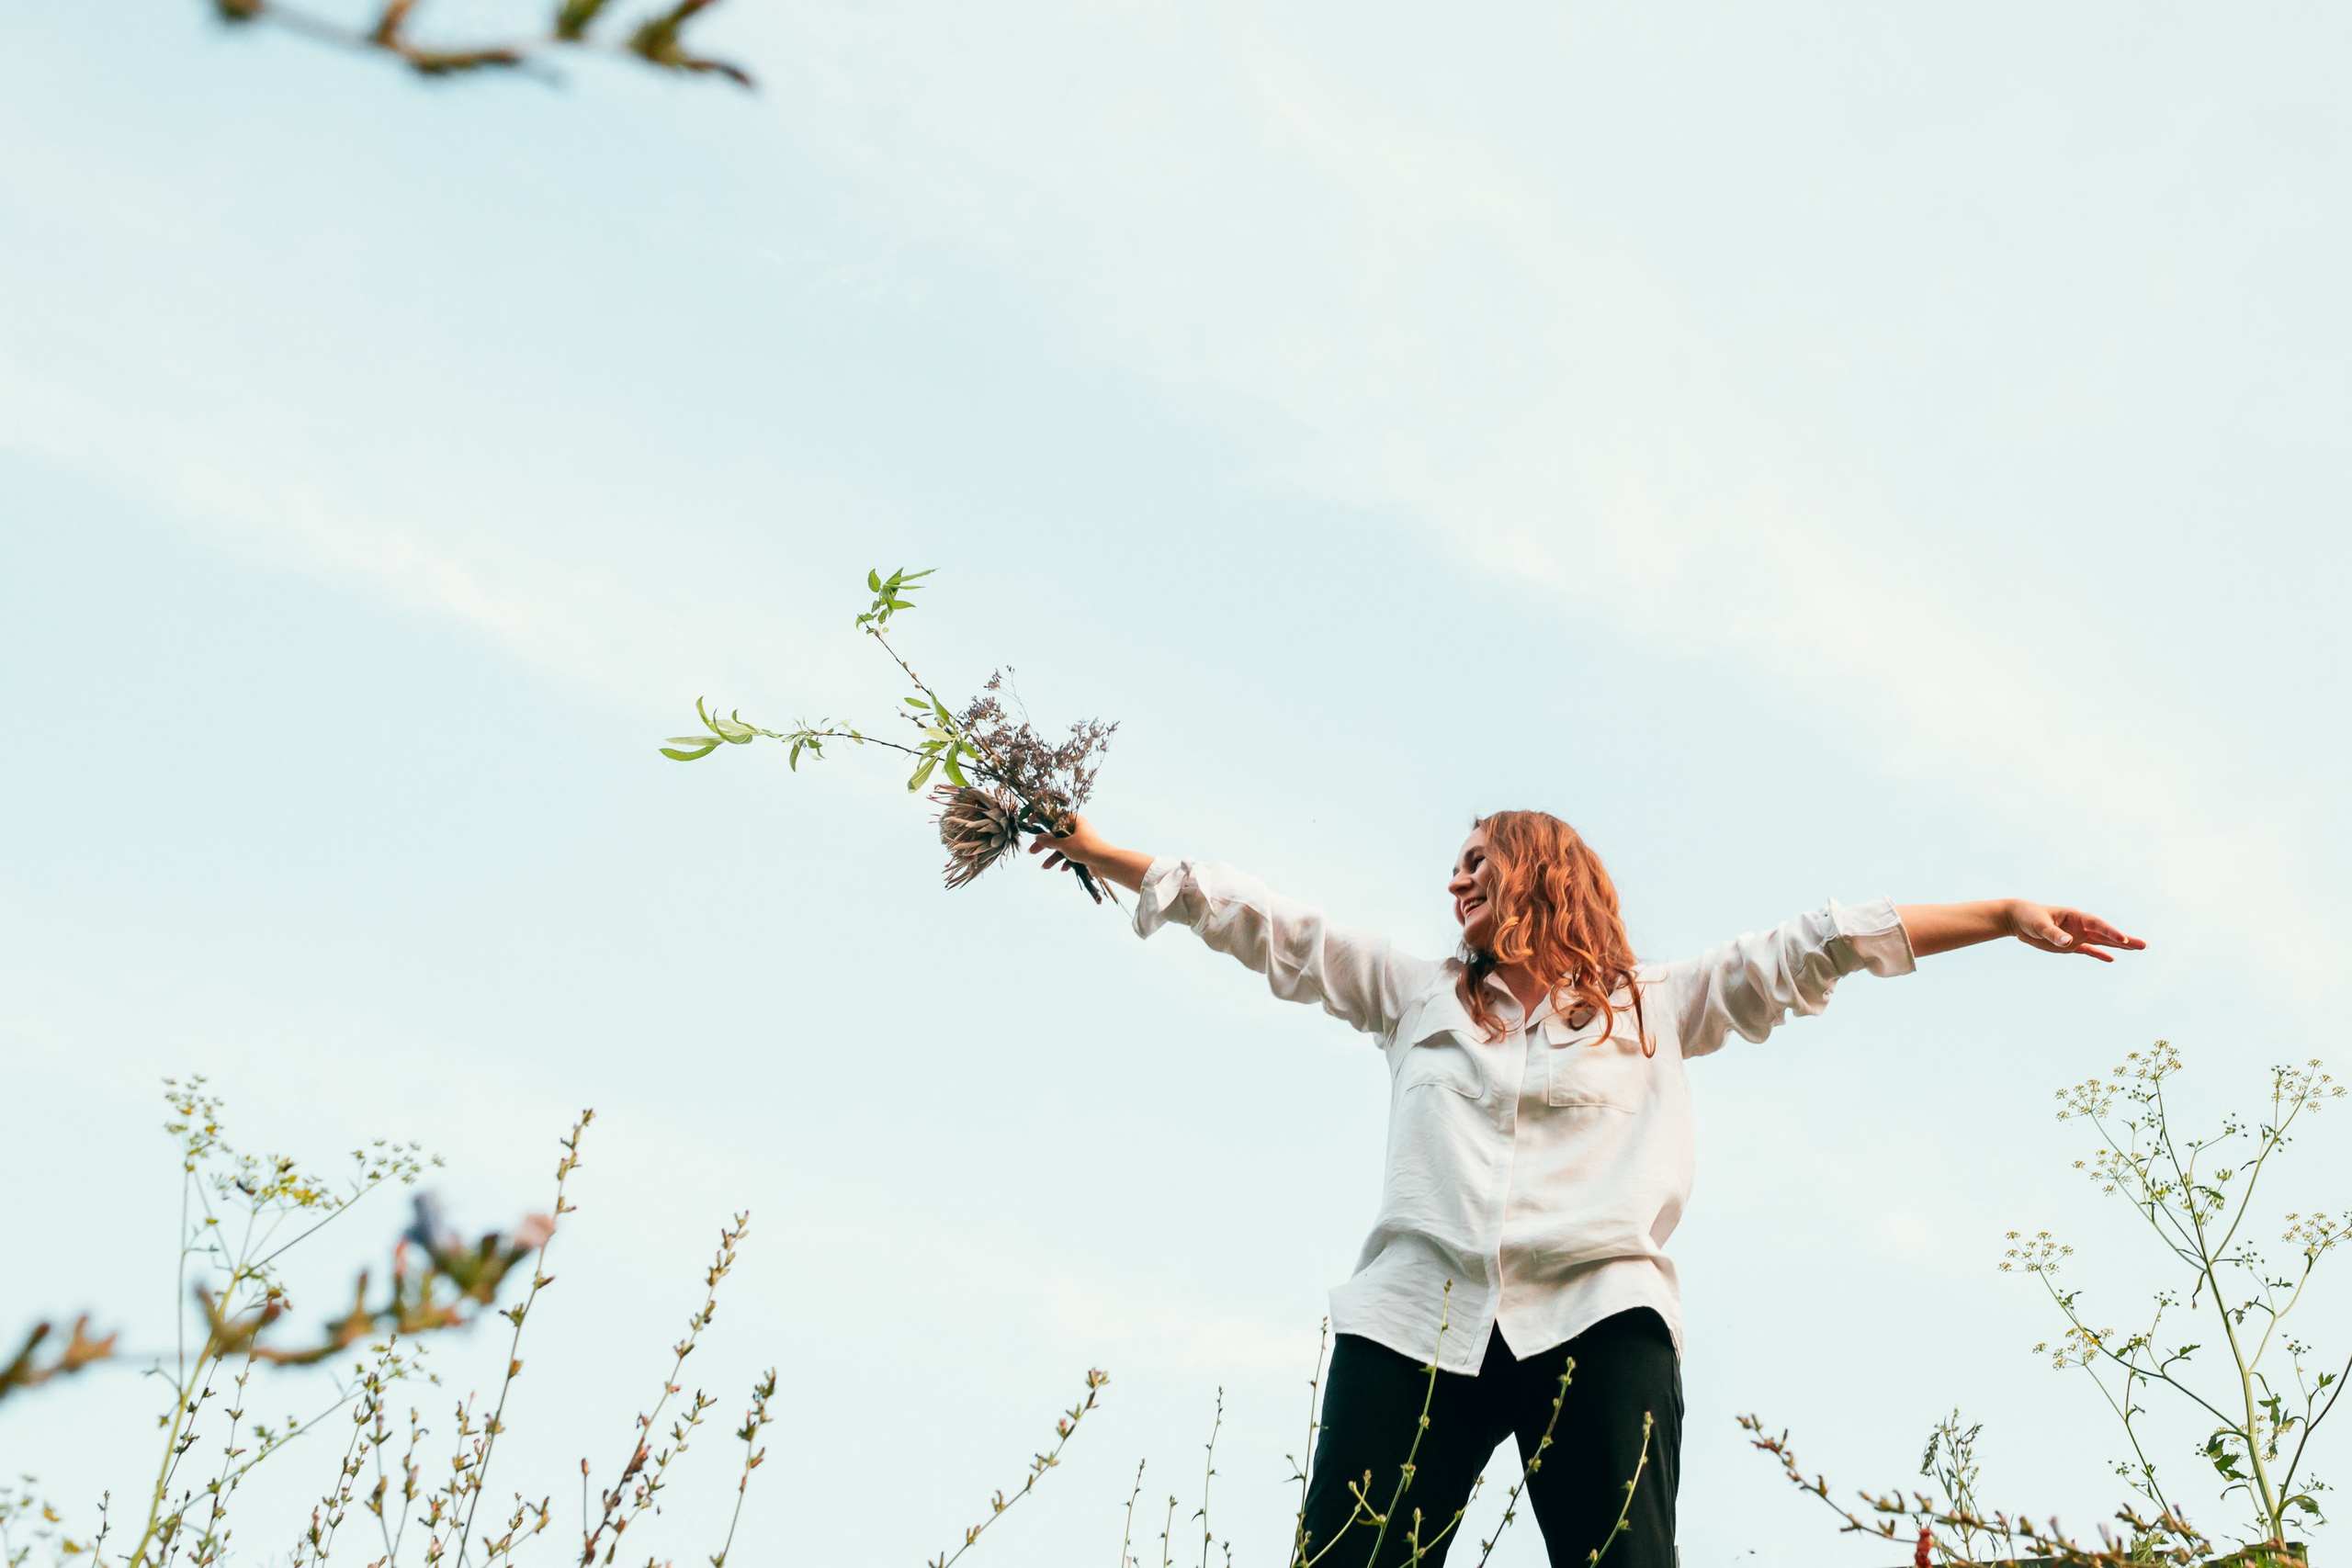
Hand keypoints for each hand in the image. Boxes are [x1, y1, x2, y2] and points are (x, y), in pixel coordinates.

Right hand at [1027, 815, 1153, 894]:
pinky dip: (1067, 861)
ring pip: (1064, 847)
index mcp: (1076, 821)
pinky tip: (1064, 869)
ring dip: (1054, 857)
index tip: (1031, 824)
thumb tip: (1038, 837)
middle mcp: (1080, 829)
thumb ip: (1049, 841)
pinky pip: (1072, 855)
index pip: (1056, 818)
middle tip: (1032, 852)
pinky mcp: (1086, 852)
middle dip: (1045, 845)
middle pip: (1057, 835)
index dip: (1043, 822)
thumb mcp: (1063, 844)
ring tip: (1045, 867)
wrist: (1104, 862)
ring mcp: (1083, 841)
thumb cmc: (1084, 848)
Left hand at [2005, 900, 2145, 961]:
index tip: (2124, 939)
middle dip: (2126, 939)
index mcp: (2075, 916)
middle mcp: (2080, 925)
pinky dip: (2100, 955)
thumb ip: (2053, 934)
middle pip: (2106, 933)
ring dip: (2119, 946)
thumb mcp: (2039, 924)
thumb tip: (2068, 942)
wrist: (2018, 919)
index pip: (2097, 924)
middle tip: (2145, 945)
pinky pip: (2089, 950)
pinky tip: (2112, 959)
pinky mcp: (2070, 945)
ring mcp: (2077, 935)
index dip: (2111, 931)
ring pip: (2102, 942)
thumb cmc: (2028, 917)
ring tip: (2139, 949)